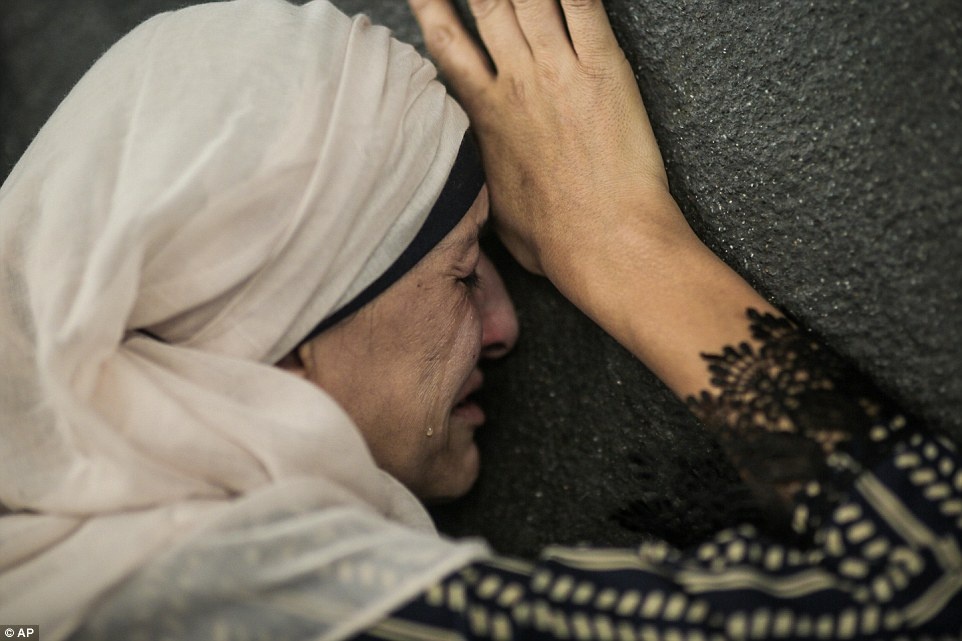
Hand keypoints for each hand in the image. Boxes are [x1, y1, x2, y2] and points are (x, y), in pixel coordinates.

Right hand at [408, 0, 690, 279]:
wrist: (604, 244)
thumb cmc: (554, 240)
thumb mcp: (496, 211)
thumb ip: (481, 176)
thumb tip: (470, 181)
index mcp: (485, 115)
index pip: (447, 45)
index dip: (431, 7)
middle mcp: (515, 82)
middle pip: (485, 4)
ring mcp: (557, 71)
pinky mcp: (602, 69)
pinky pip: (583, 6)